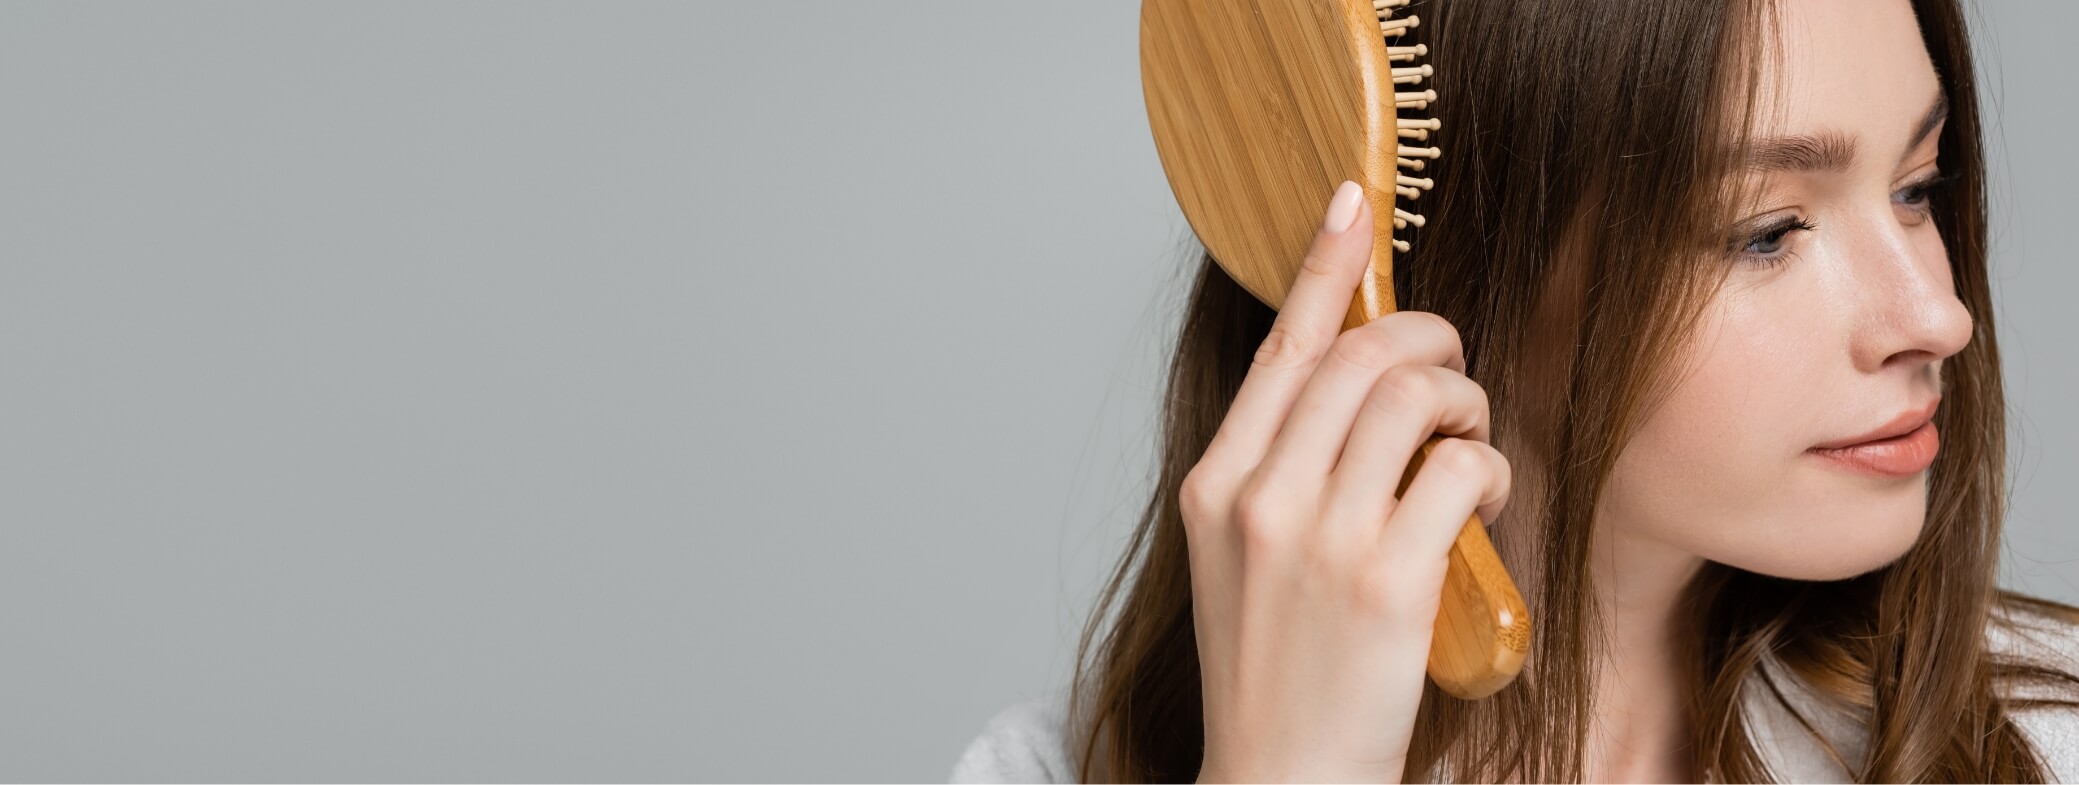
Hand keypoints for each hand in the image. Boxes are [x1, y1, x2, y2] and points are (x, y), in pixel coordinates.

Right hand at [1185, 181, 1512, 782]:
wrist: (1280, 776)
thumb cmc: (1275, 668)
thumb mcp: (1242, 557)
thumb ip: (1279, 470)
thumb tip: (1349, 382)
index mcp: (1216, 486)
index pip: (1281, 351)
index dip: (1325, 267)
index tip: (1354, 206)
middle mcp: (1260, 499)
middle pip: (1357, 358)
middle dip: (1427, 341)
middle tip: (1453, 368)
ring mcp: (1320, 538)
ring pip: (1412, 399)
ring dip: (1462, 401)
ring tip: (1468, 436)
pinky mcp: (1388, 579)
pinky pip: (1459, 470)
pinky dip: (1485, 468)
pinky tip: (1479, 497)